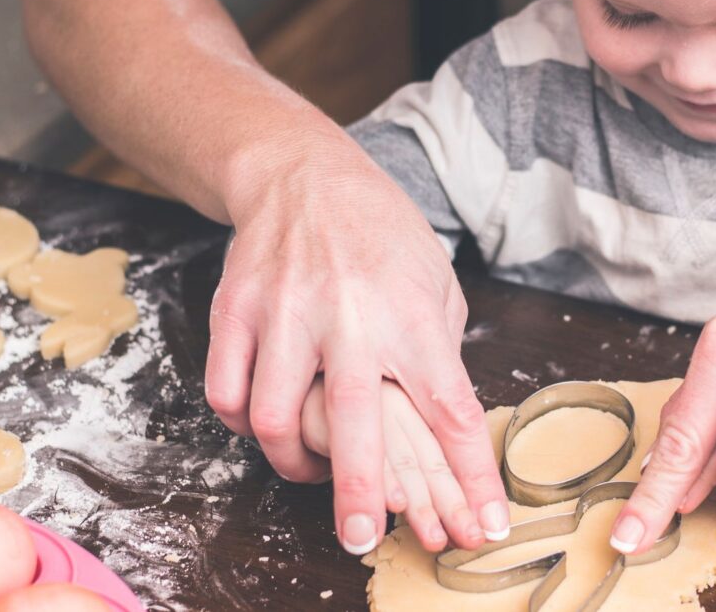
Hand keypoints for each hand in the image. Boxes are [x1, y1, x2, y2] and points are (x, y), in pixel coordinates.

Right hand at [203, 128, 508, 554]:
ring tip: (312, 470)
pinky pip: (228, 395)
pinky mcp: (235, 312)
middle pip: (356, 423)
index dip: (472, 475)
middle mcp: (350, 316)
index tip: (486, 525)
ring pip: (276, 418)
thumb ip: (439, 355)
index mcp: (413, 313)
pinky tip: (267, 420)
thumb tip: (444, 431)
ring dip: (293, 463)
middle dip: (363, 492)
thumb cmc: (381, 236)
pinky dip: (245, 425)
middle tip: (364, 540)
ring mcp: (285, 313)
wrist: (302, 176)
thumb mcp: (436, 283)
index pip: (452, 408)